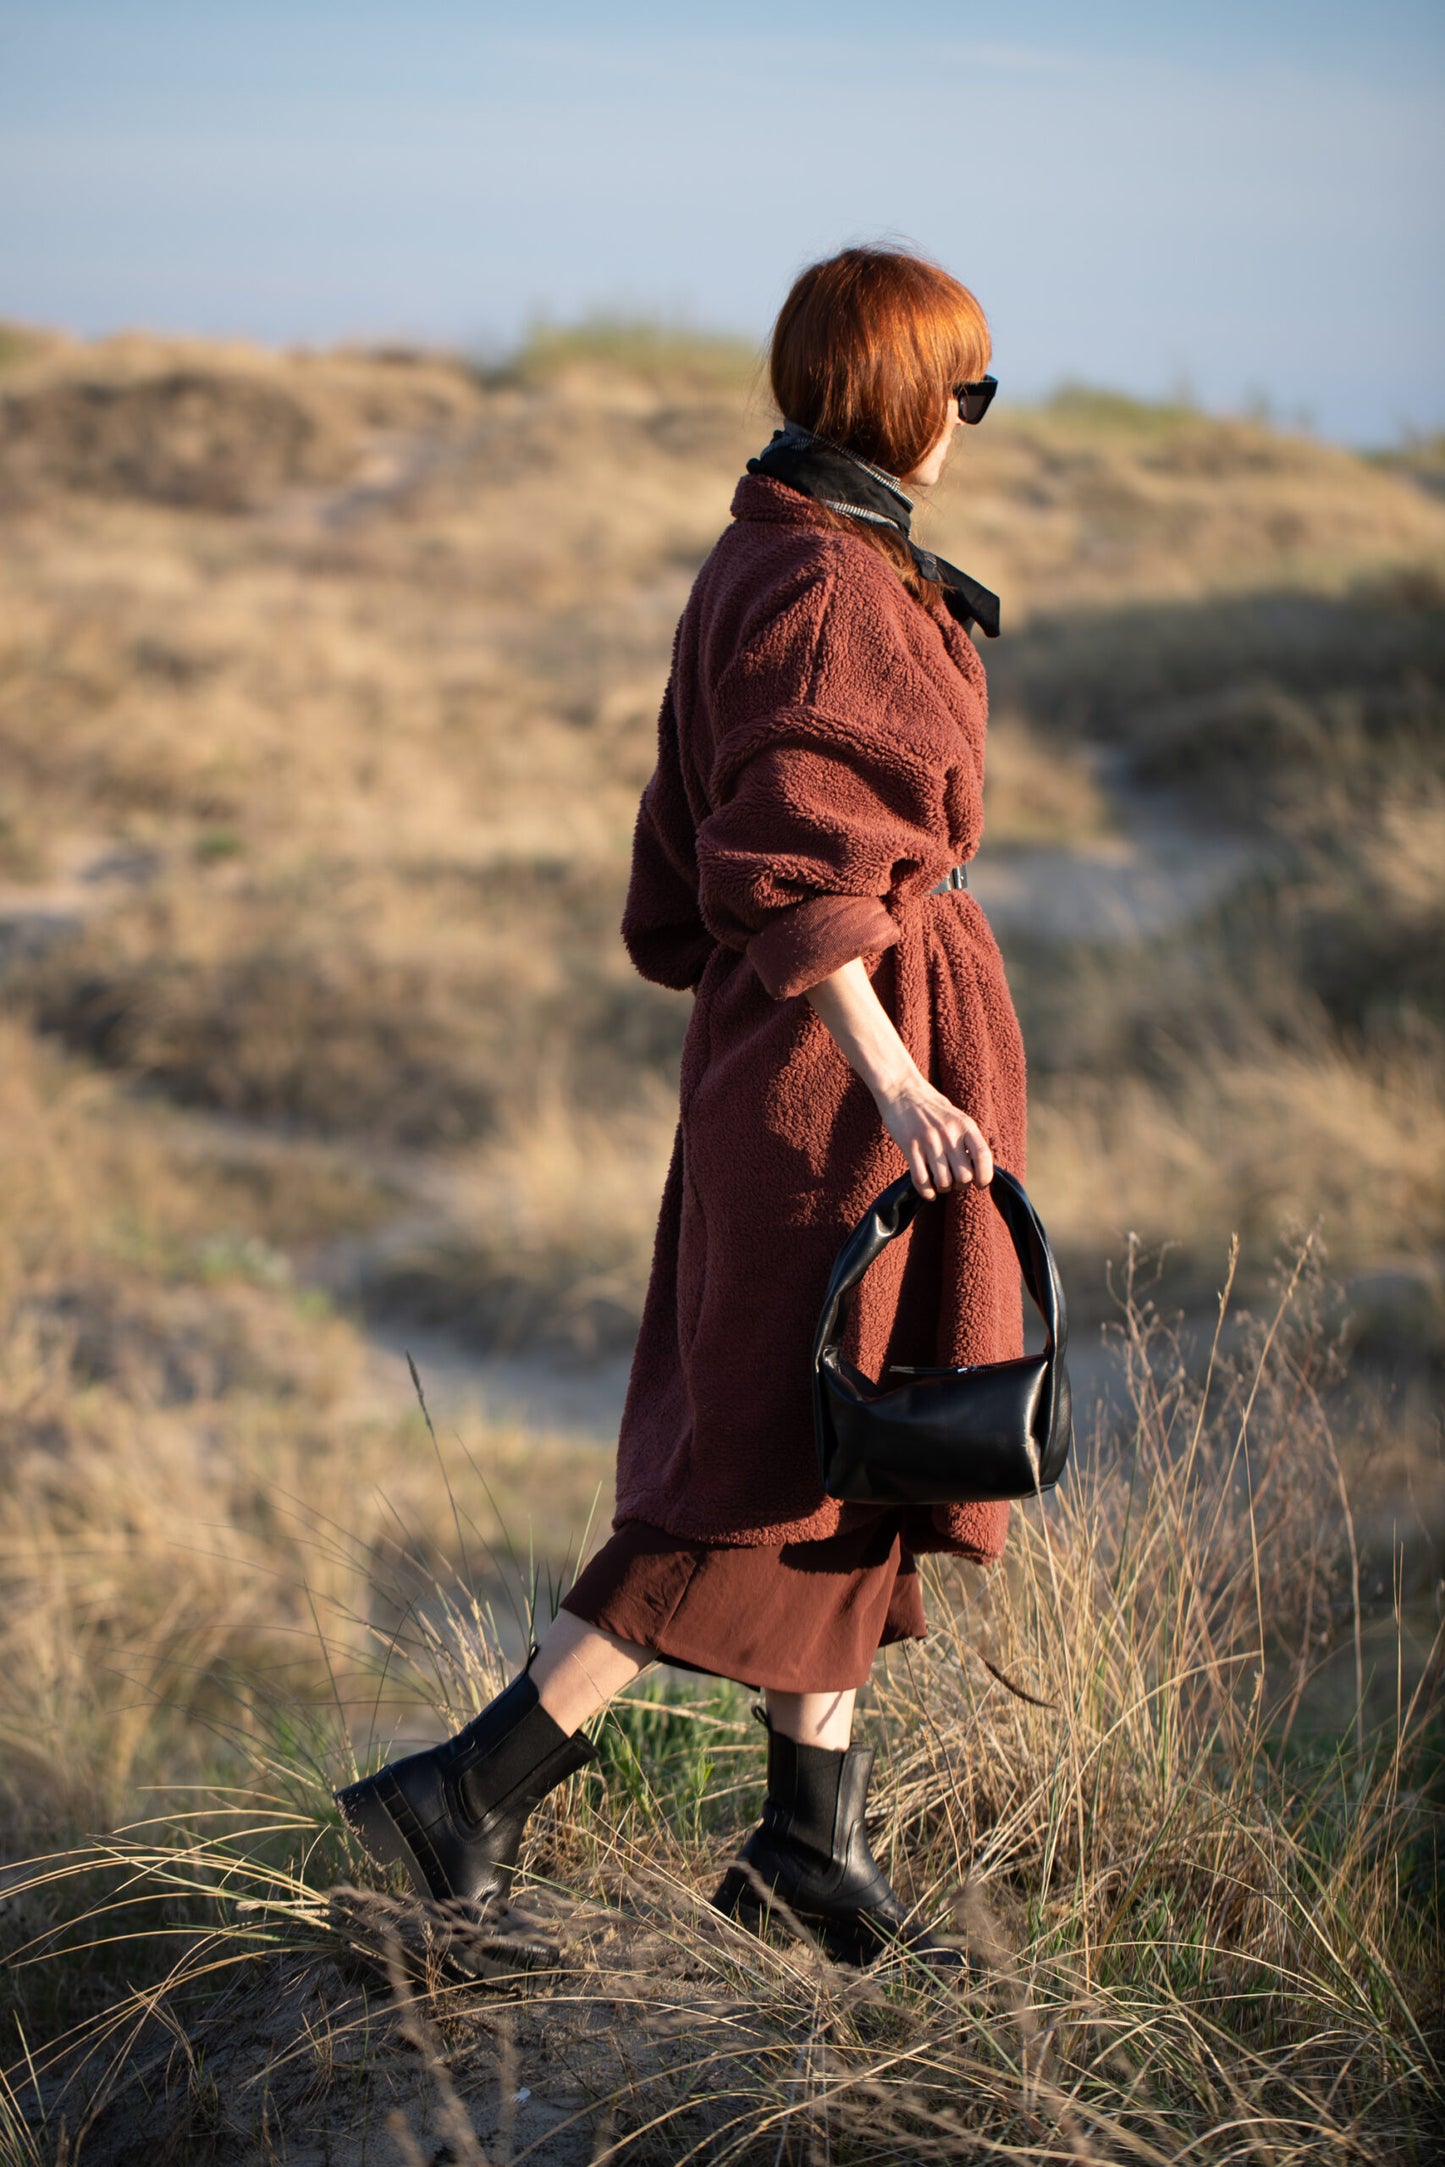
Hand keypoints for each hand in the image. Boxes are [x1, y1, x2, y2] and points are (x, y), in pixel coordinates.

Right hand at [873, 1075, 993, 1200]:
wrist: (902, 1089)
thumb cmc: (931, 1107)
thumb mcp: (956, 1117)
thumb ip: (967, 1139)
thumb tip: (978, 1167)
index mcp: (965, 1125)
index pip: (983, 1157)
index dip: (985, 1177)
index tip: (979, 1184)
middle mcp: (949, 1133)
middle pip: (964, 1176)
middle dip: (961, 1186)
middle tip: (954, 1182)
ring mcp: (929, 1140)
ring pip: (944, 1181)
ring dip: (943, 1188)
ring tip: (940, 1184)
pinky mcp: (910, 1146)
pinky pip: (922, 1180)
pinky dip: (927, 1192)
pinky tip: (928, 1191)